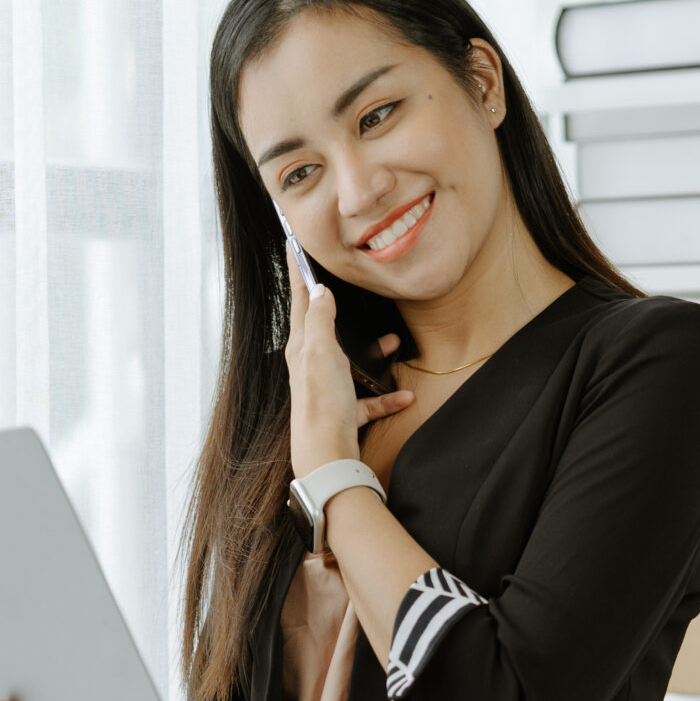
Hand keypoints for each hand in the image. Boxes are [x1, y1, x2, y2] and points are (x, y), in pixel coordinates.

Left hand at [285, 254, 414, 479]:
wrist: (327, 456)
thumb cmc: (322, 402)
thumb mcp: (321, 351)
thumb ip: (321, 319)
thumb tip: (319, 290)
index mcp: (302, 347)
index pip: (301, 300)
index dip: (299, 271)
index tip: (294, 244)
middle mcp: (311, 366)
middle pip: (325, 329)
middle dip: (339, 308)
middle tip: (346, 284)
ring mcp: (328, 389)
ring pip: (351, 362)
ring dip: (373, 353)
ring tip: (395, 343)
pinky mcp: (343, 412)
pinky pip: (368, 399)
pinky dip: (386, 396)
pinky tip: (405, 396)